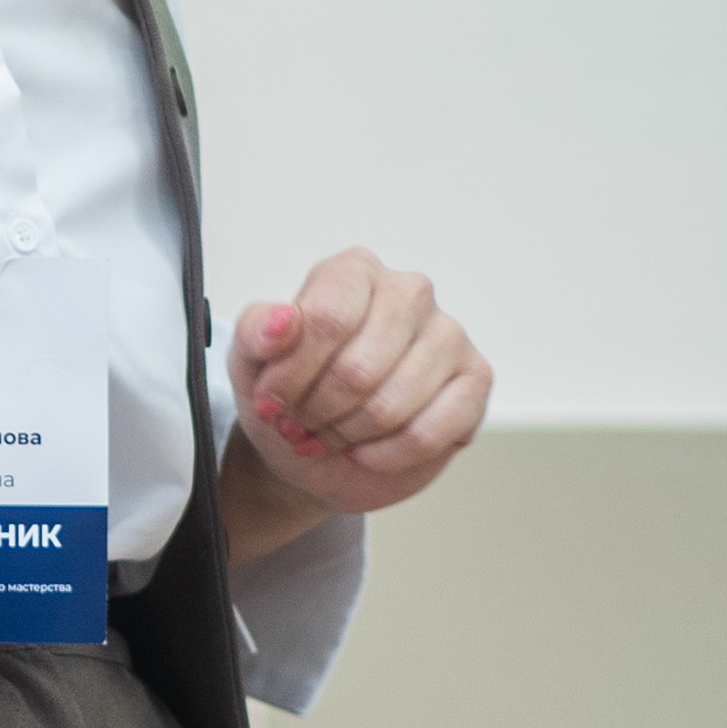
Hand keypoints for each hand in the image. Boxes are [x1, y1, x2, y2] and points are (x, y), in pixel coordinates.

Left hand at [225, 246, 491, 541]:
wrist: (317, 449)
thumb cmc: (291, 394)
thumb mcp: (251, 363)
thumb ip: (255, 333)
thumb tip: (283, 321)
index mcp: (354, 272)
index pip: (326, 319)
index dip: (291, 376)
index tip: (271, 401)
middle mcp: (409, 292)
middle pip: (358, 370)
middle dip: (319, 412)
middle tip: (302, 423)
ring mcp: (449, 334)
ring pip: (391, 406)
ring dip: (348, 436)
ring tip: (333, 433)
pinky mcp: (475, 380)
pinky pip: (428, 434)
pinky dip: (385, 456)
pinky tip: (369, 449)